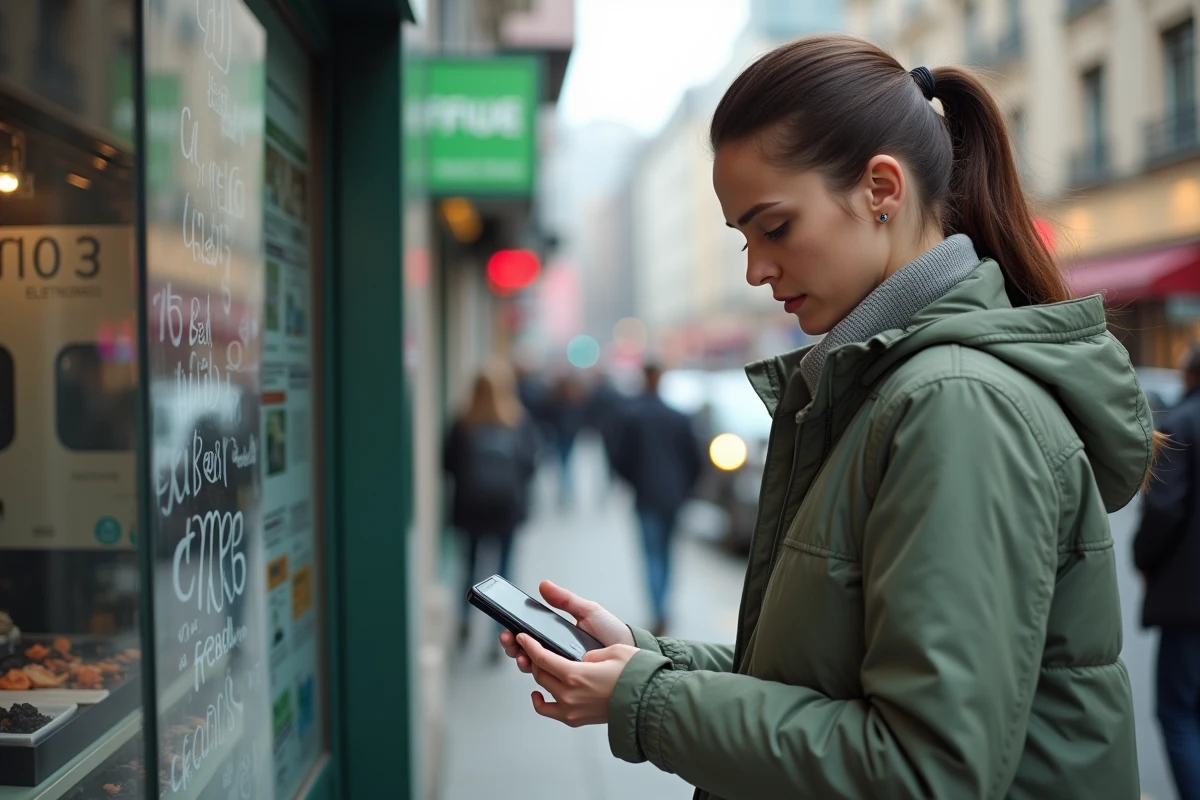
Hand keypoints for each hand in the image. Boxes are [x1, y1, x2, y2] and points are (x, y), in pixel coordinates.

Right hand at [499, 581, 633, 672]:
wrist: (630, 651)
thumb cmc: (611, 631)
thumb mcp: (587, 612)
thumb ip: (565, 600)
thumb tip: (543, 585)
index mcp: (557, 637)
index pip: (530, 637)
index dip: (515, 633)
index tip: (508, 627)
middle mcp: (557, 654)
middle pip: (526, 652)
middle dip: (512, 646)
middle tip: (509, 640)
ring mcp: (562, 669)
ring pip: (532, 668)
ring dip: (520, 660)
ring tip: (520, 654)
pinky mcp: (570, 682)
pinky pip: (548, 682)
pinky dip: (536, 674)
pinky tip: (532, 666)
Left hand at [519, 633, 638, 726]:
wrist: (647, 704)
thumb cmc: (635, 676)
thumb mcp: (613, 651)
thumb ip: (590, 653)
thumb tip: (581, 660)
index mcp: (575, 675)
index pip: (542, 657)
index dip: (529, 645)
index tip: (522, 637)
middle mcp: (569, 694)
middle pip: (539, 673)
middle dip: (533, 658)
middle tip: (533, 647)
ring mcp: (571, 709)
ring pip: (543, 689)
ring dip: (538, 675)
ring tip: (540, 665)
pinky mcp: (575, 719)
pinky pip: (549, 710)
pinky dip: (540, 701)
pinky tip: (540, 692)